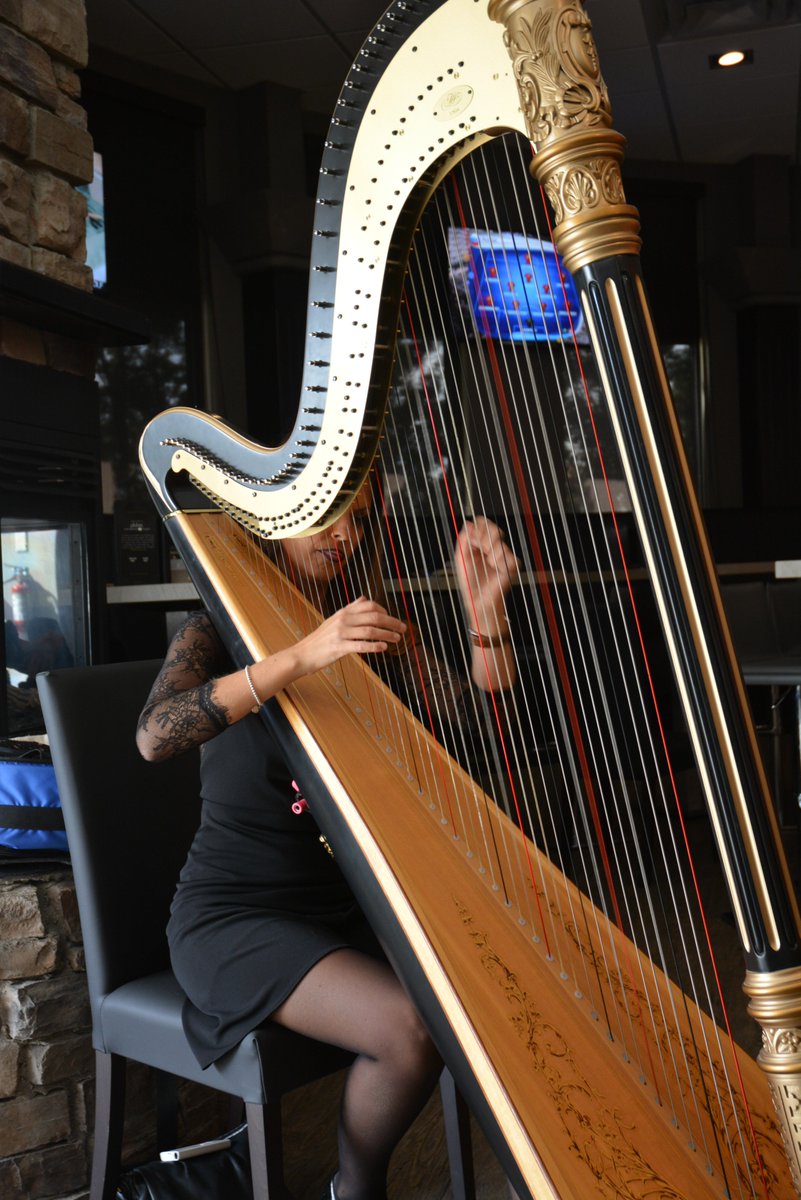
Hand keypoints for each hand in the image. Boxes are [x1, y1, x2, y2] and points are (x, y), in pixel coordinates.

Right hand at [295, 596, 405, 676]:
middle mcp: (343, 620)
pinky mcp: (339, 647)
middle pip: (373, 617)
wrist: (303, 653)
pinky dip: (374, 646)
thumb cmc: (321, 638)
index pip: (369, 605)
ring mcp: (341, 633)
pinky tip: (383, 648)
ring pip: (370, 631)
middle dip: (391, 622)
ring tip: (397, 639)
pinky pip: (360, 646)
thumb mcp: (334, 619)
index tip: (392, 618)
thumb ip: (350, 609)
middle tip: (403, 628)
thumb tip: (364, 598)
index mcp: (343, 612)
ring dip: (387, 634)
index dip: (384, 611)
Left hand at [454, 518, 518, 633]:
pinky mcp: (512, 566)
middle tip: (481, 550)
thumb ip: (463, 540)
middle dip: (485, 539)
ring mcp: (503, 556)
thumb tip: (468, 524)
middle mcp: (492, 547)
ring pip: (501, 544)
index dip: (479, 528)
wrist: (477, 600)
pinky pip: (511, 557)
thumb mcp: (461, 559)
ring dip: (491, 555)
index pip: (483, 524)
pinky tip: (497, 569)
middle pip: (494, 529)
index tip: (473, 539)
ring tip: (488, 565)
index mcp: (479, 543)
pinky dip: (502, 563)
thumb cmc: (469, 582)